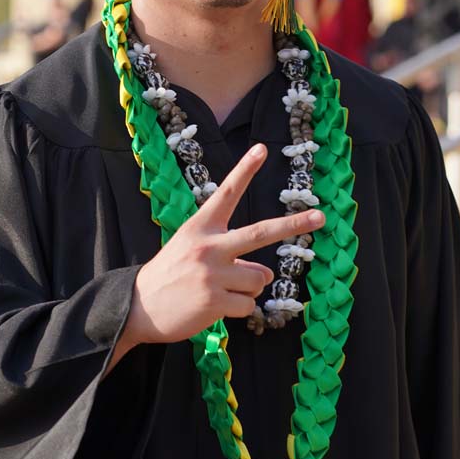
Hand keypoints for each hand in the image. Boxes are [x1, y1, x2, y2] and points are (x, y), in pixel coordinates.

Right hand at [116, 144, 324, 356]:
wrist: (138, 307)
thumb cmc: (170, 275)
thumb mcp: (193, 251)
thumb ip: (230, 254)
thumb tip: (267, 273)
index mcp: (201, 227)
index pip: (227, 193)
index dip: (244, 170)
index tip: (262, 149)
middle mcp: (209, 246)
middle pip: (261, 233)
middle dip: (294, 224)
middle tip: (321, 216)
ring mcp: (212, 274)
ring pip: (258, 279)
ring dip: (247, 288)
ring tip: (219, 291)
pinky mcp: (214, 301)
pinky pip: (247, 305)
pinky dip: (237, 309)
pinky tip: (213, 307)